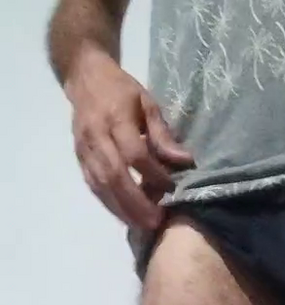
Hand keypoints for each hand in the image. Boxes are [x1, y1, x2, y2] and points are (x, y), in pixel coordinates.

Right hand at [67, 47, 193, 228]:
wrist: (84, 77)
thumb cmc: (121, 89)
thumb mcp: (147, 103)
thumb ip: (162, 134)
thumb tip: (185, 161)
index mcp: (115, 119)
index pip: (134, 153)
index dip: (153, 173)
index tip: (171, 188)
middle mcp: (96, 137)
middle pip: (115, 175)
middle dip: (136, 202)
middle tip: (156, 222)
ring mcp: (84, 149)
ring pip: (101, 185)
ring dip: (122, 209)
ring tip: (142, 227)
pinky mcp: (79, 159)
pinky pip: (93, 186)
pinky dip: (109, 204)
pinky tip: (125, 217)